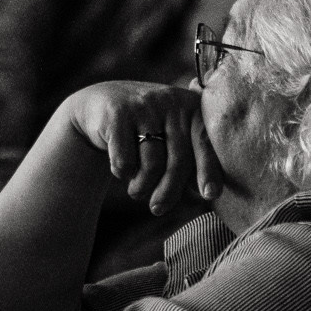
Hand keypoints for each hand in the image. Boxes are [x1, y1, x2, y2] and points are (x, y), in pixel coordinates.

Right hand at [61, 81, 224, 214]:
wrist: (101, 104)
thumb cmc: (148, 130)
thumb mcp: (172, 136)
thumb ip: (193, 158)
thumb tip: (209, 193)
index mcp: (192, 107)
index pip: (205, 142)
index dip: (208, 170)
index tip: (210, 195)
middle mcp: (171, 101)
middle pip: (178, 159)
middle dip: (168, 191)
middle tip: (158, 209)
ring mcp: (143, 105)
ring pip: (151, 163)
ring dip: (142, 186)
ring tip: (136, 191)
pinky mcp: (117, 113)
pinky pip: (125, 159)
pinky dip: (123, 173)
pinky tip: (121, 172)